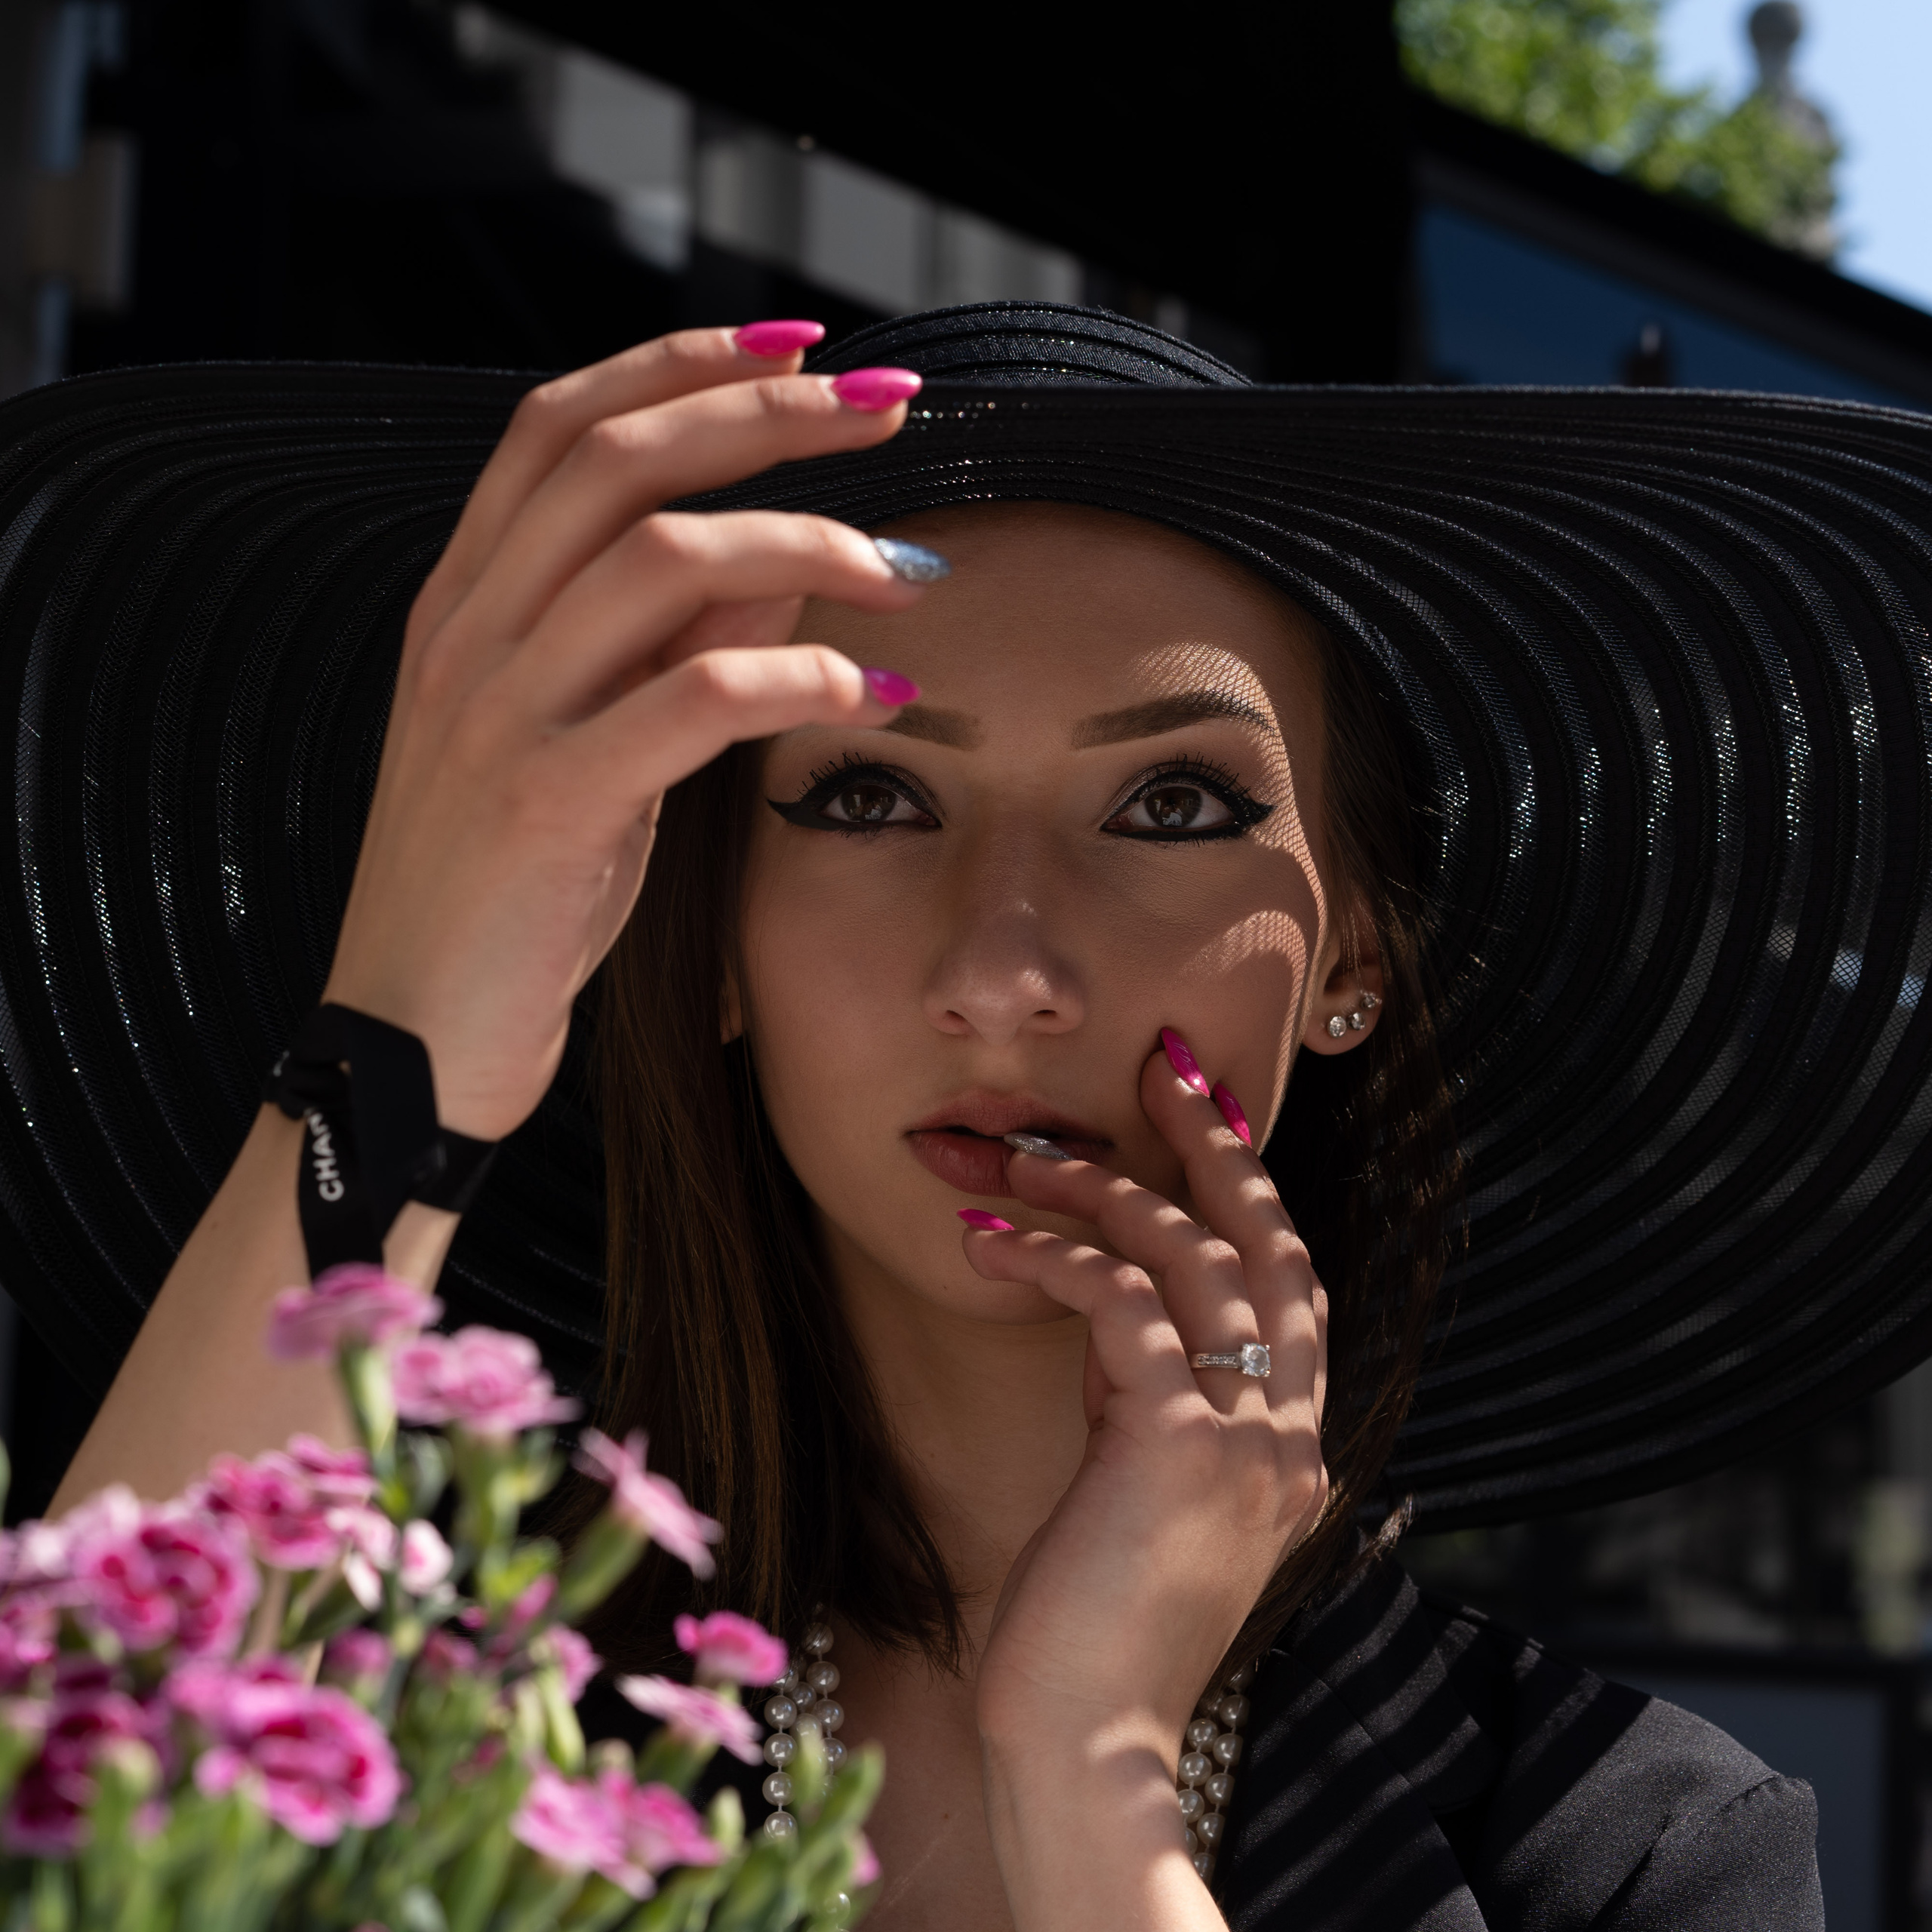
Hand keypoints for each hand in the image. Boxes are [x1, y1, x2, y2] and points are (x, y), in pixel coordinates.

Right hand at [323, 330, 930, 1137]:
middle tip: (892, 405)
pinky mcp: (547, 803)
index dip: (683, 362)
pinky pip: (693, 697)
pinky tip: (871, 690)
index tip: (801, 348)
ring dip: (811, 543)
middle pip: (624, 461)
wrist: (411, 1045)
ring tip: (906, 572)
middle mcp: (468, 635)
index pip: (565, 425)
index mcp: (464, 603)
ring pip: (665, 559)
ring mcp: (496, 714)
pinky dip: (801, 675)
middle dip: (770, 413)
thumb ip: (659, 642)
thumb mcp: (581, 743)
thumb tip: (782, 557)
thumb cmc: (510, 895)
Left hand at [960, 1036, 1327, 1918]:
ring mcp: (1243, 1438)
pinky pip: (1118, 1303)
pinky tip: (987, 1236)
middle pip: (1268, 1243)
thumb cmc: (1097, 1623)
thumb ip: (1156, 1402)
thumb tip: (1112, 1304)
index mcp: (1290, 1446)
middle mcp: (1288, 1432)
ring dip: (1099, 1186)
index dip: (1250, 1190)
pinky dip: (1054, 1254)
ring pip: (1190, 1256)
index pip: (1290, 1283)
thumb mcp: (1147, 1493)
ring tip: (1010, 1155)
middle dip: (1217, 1142)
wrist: (1087, 1738)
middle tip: (1165, 1061)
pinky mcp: (1174, 1443)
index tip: (1205, 1109)